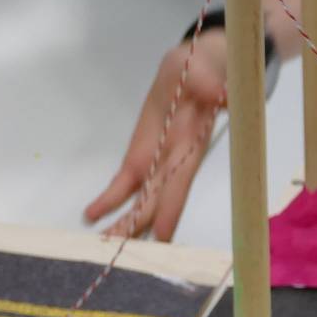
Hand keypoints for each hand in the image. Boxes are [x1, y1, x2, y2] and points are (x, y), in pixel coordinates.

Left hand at [84, 30, 228, 241]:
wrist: (196, 67)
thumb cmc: (199, 69)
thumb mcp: (201, 68)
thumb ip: (209, 83)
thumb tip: (224, 95)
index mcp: (189, 143)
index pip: (179, 180)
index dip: (170, 205)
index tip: (162, 233)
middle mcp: (175, 159)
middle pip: (157, 199)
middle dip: (139, 224)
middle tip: (118, 250)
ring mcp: (159, 160)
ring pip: (142, 199)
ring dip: (125, 222)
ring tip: (103, 244)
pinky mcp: (143, 154)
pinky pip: (126, 182)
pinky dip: (111, 199)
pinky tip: (92, 213)